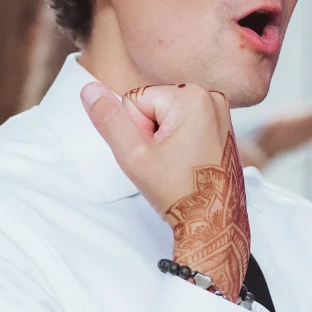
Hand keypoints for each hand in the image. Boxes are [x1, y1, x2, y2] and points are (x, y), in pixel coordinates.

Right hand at [84, 82, 248, 300]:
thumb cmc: (180, 191)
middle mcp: (210, 97)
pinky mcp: (222, 127)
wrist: (214, 222)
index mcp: (192, 97)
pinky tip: (189, 163)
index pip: (134, 100)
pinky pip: (184, 125)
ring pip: (166, 117)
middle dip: (151, 135)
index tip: (157, 155)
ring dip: (165, 140)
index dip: (136, 132)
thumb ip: (109, 119)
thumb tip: (89, 89)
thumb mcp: (133, 155)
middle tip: (167, 163)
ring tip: (179, 164)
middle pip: (152, 106)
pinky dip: (180, 143)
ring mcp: (220, 112)